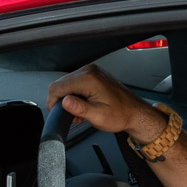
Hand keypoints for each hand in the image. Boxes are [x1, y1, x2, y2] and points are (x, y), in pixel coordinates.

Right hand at [46, 65, 166, 141]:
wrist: (134, 112)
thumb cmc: (120, 114)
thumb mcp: (98, 116)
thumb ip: (79, 108)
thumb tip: (64, 101)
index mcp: (89, 79)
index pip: (58, 86)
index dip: (53, 102)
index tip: (56, 113)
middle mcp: (89, 71)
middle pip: (61, 84)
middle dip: (61, 101)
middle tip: (71, 115)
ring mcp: (91, 72)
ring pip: (67, 84)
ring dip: (68, 99)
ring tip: (79, 112)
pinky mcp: (93, 75)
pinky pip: (75, 83)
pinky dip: (75, 95)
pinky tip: (83, 105)